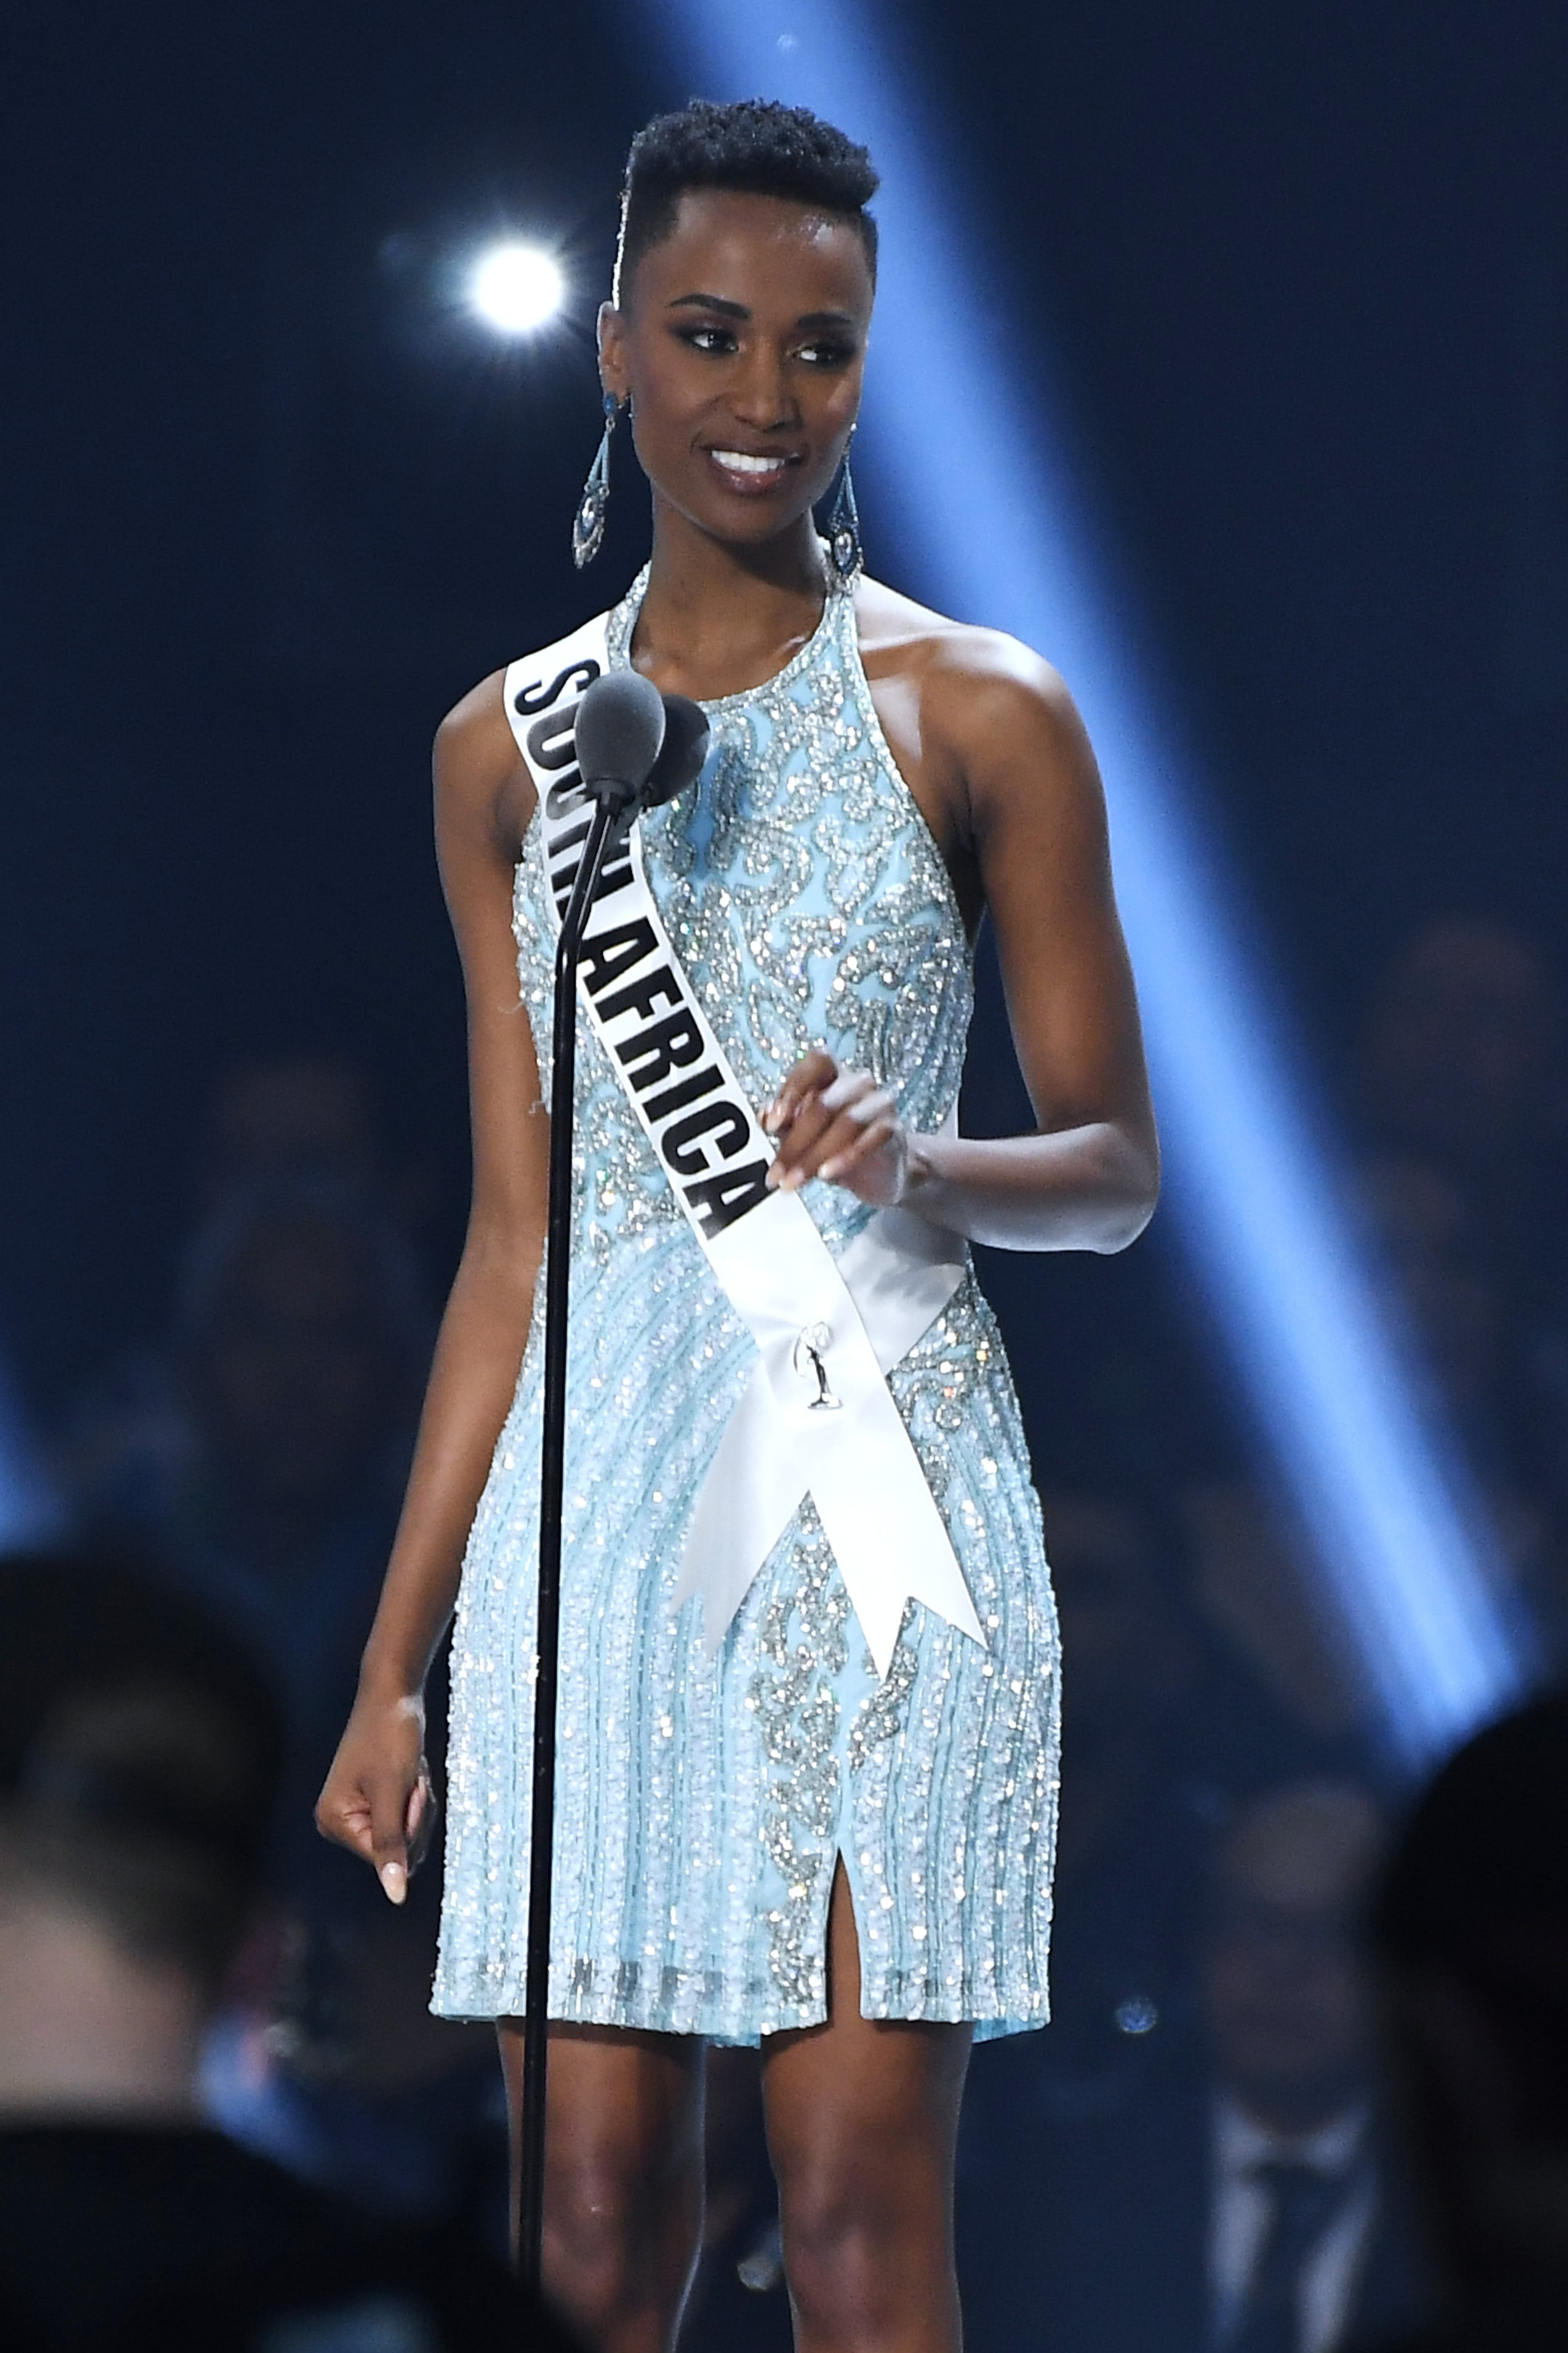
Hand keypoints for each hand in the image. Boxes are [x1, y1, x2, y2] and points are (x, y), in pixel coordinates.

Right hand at [315, 1689, 435, 1906]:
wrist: (394, 1694)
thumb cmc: (390, 1736)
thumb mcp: (394, 1792)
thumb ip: (392, 1845)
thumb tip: (396, 1897)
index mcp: (334, 1822)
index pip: (386, 1857)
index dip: (409, 1825)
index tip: (407, 1788)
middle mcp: (340, 1823)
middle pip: (400, 1850)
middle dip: (416, 1815)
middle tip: (410, 1778)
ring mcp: (358, 1813)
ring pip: (410, 1835)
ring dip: (421, 1805)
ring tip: (410, 1772)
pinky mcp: (376, 1802)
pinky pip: (410, 1819)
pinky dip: (420, 1798)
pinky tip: (411, 1773)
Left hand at [763, 1051, 910, 1206]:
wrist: (883, 1171)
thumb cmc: (837, 1144)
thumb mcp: (803, 1134)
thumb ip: (783, 1122)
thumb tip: (764, 1116)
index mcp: (833, 1075)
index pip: (815, 1063)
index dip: (793, 1089)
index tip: (772, 1125)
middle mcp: (857, 1083)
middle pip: (823, 1105)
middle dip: (794, 1144)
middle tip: (776, 1175)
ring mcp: (878, 1103)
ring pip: (845, 1123)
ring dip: (813, 1157)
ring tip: (794, 1182)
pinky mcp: (892, 1129)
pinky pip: (869, 1140)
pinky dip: (845, 1158)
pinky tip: (827, 1175)